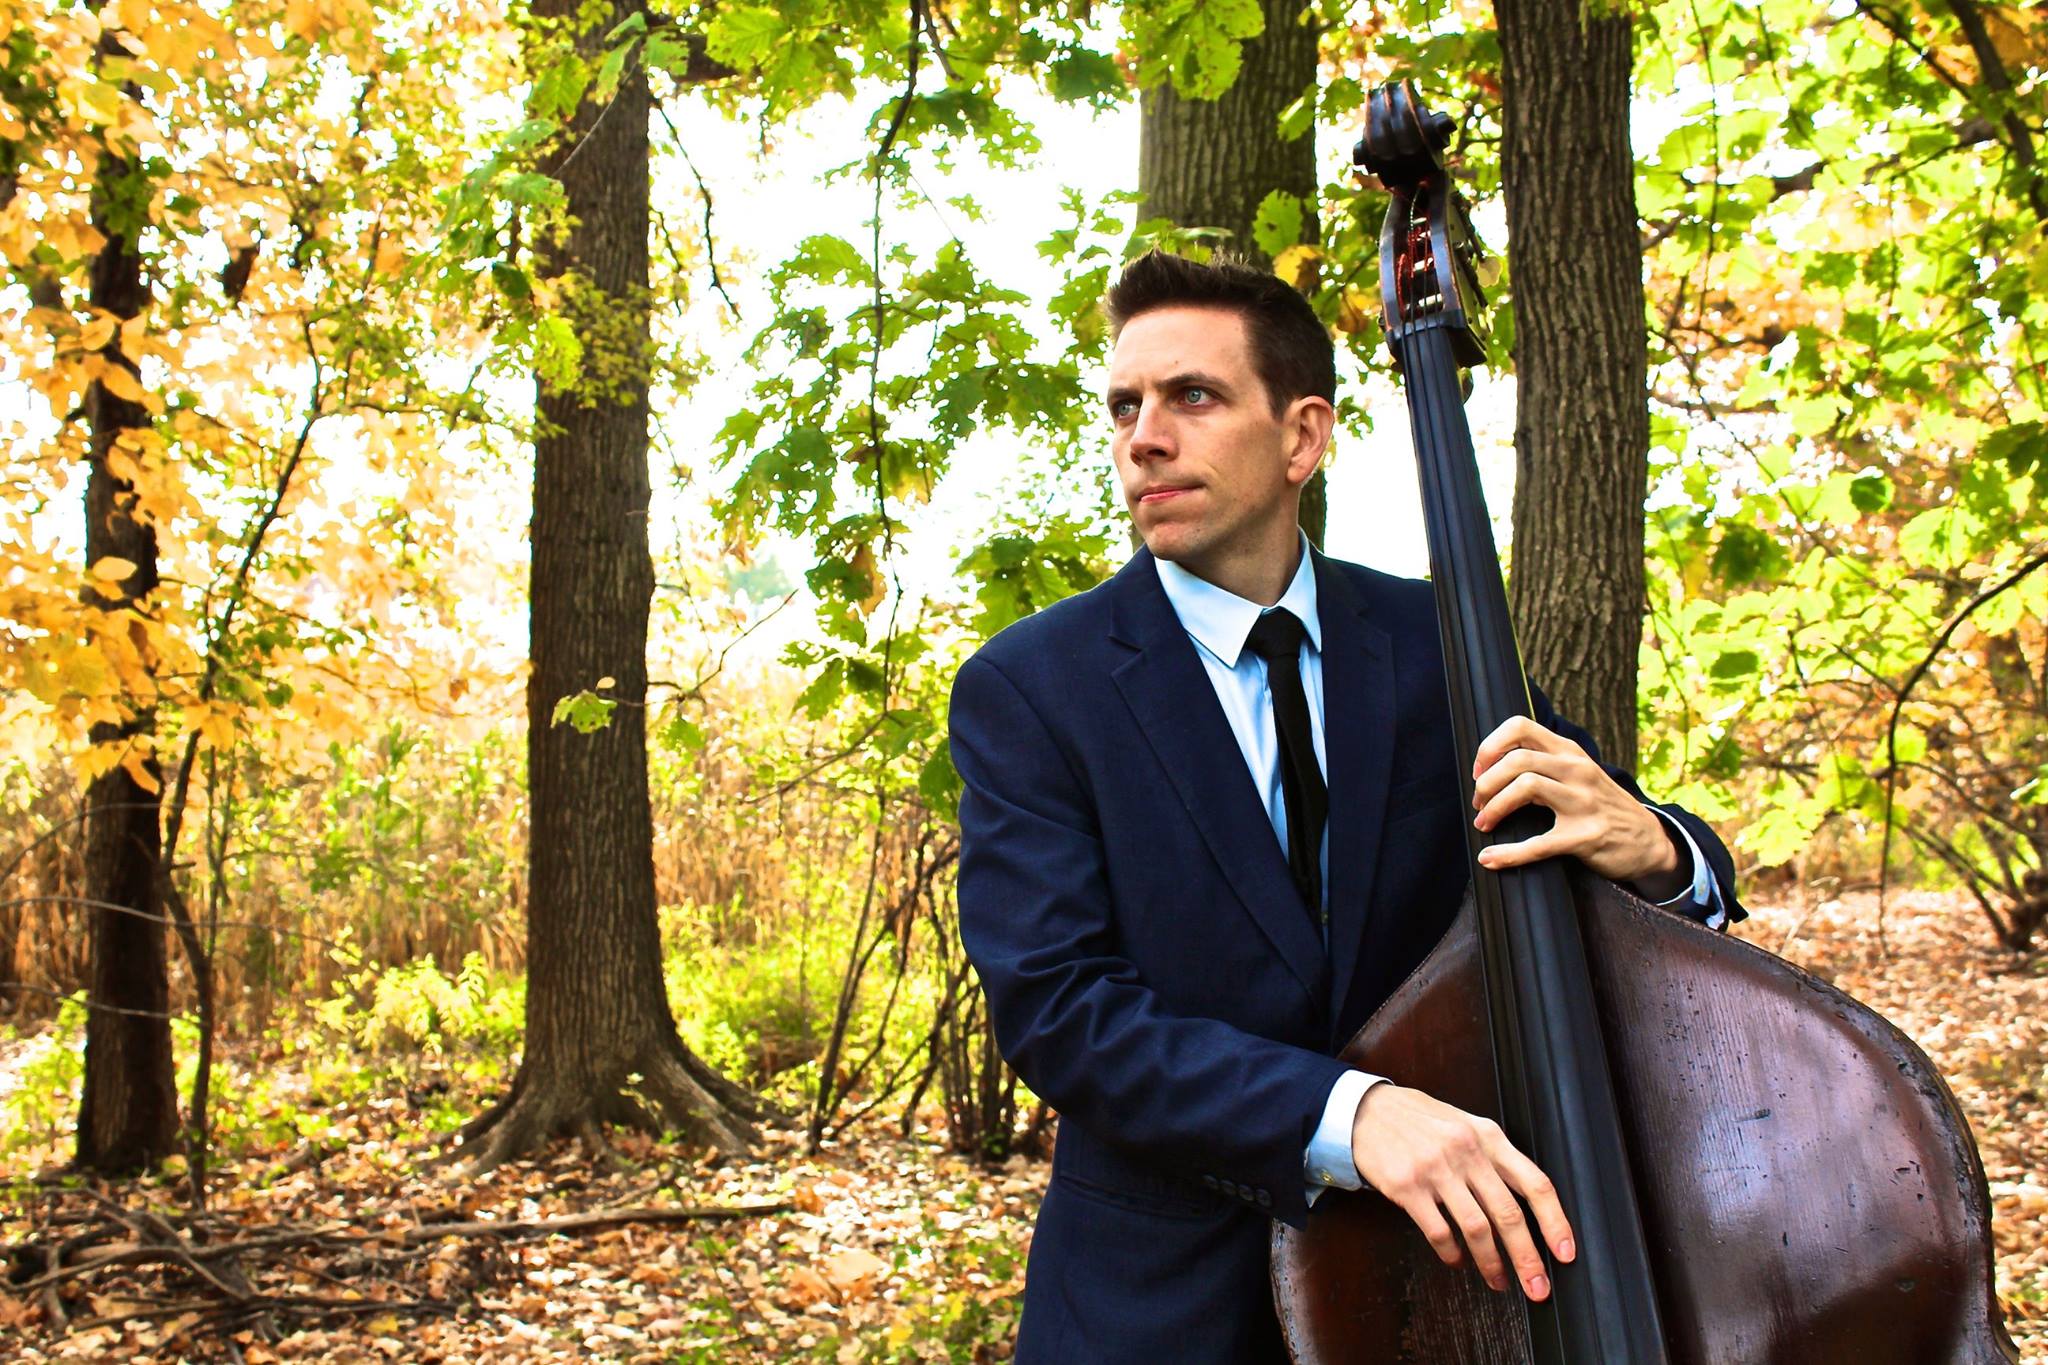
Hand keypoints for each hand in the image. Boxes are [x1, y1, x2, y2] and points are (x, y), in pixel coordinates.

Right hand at [1350, 1083, 1574, 1298]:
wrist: (1366, 1110)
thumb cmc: (1420, 1121)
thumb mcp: (1465, 1126)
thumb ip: (1494, 1158)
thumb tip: (1525, 1206)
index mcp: (1488, 1136)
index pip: (1535, 1183)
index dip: (1555, 1222)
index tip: (1565, 1253)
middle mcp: (1467, 1151)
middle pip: (1509, 1214)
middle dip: (1527, 1258)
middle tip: (1537, 1288)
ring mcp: (1436, 1169)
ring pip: (1477, 1228)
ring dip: (1491, 1263)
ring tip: (1498, 1281)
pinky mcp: (1407, 1186)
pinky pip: (1439, 1232)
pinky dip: (1452, 1254)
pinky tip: (1457, 1260)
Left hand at [1469, 715, 1681, 892]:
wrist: (1650, 841)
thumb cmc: (1603, 806)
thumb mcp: (1580, 774)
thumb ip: (1546, 763)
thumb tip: (1493, 765)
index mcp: (1570, 752)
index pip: (1520, 726)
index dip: (1490, 746)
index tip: (1479, 770)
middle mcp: (1577, 771)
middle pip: (1517, 760)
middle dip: (1486, 783)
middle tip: (1479, 802)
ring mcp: (1583, 803)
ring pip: (1524, 787)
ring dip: (1493, 808)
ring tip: (1484, 823)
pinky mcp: (1585, 836)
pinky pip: (1537, 844)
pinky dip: (1507, 854)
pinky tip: (1490, 858)